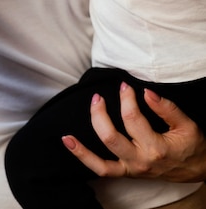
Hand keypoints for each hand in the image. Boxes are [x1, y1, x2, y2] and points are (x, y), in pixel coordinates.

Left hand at [62, 82, 205, 181]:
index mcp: (156, 148)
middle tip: (98, 97)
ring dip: (82, 147)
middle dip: (100, 114)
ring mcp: (131, 169)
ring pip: (101, 162)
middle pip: (111, 137)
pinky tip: (69, 143)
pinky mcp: (126, 173)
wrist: (198, 169)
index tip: (125, 87)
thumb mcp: (187, 125)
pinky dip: (84, 158)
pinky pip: (102, 170)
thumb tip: (146, 92)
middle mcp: (141, 161)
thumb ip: (166, 108)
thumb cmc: (192, 146)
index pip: (132, 119)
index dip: (126, 100)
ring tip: (67, 134)